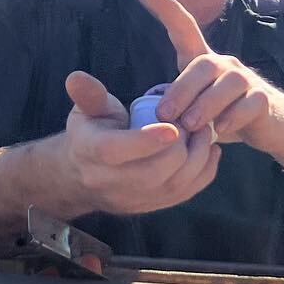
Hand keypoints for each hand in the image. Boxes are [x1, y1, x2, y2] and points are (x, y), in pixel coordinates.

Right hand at [59, 70, 219, 215]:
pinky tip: (207, 150)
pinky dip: (203, 172)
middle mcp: (109, 182)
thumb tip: (76, 77)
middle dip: (179, 147)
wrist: (86, 174)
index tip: (172, 126)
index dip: (145, 140)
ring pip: (173, 186)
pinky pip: (184, 194)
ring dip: (196, 157)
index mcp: (90, 152)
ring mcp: (132, 199)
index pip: (114, 151)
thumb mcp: (88, 110)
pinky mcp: (150, 206)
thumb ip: (89, 94)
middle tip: (191, 122)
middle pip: (151, 172)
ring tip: (202, 132)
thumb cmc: (93, 132)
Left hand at [143, 0, 280, 151]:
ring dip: (206, 104)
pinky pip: (250, 102)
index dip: (170, 11)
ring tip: (191, 125)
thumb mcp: (197, 110)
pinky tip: (220, 129)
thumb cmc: (226, 117)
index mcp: (206, 65)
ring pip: (229, 81)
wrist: (271, 129)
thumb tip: (153, 109)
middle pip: (204, 63)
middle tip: (166, 114)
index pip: (187, 31)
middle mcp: (227, 66)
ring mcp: (248, 81)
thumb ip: (180, 106)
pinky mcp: (265, 100)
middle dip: (182, 88)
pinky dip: (233, 116)